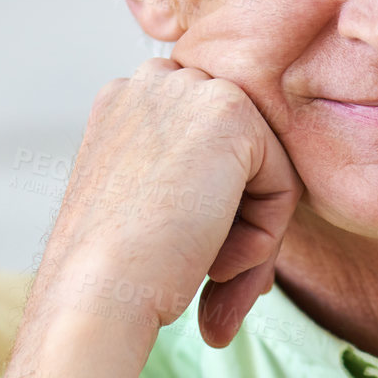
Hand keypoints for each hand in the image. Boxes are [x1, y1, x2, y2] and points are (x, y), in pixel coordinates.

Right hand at [43, 57, 302, 349]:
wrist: (94, 294)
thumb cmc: (113, 275)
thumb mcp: (145, 213)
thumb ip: (189, 188)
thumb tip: (251, 206)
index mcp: (125, 105)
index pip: (208, 152)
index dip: (215, 215)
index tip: (203, 268)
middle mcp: (154, 83)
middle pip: (240, 158)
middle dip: (240, 225)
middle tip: (215, 281)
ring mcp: (190, 90)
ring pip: (265, 173)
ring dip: (250, 238)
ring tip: (212, 277)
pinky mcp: (230, 113)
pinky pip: (283, 185)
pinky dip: (264, 239)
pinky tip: (216, 264)